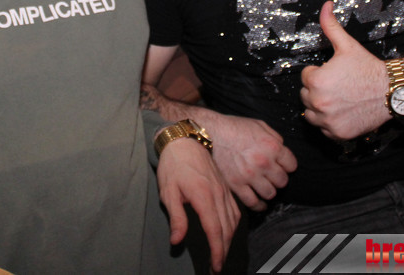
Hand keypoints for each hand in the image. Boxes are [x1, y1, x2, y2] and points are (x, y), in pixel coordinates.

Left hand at [156, 138, 239, 272]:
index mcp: (204, 197)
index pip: (215, 231)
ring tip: (221, 253)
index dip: (217, 251)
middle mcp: (218, 195)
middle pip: (227, 229)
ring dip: (229, 240)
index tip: (215, 266)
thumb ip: (176, 218)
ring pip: (233, 221)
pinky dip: (233, 225)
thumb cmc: (173, 165)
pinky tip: (228, 232)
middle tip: (217, 267)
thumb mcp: (169, 192)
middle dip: (224, 251)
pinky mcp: (225, 188)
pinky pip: (235, 210)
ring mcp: (224, 191)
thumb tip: (177, 241)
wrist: (184, 140)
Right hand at [204, 115, 296, 210]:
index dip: (287, 165)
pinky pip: (253, 202)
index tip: (282, 166)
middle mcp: (264, 162)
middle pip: (283, 181)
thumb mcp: (259, 125)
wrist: (209, 133)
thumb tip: (282, 149)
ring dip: (269, 191)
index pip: (292, 165)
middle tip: (272, 176)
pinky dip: (259, 205)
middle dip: (278, 179)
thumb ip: (274, 137)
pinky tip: (259, 202)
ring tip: (264, 187)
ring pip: (270, 193)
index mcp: (272, 146)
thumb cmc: (233, 127)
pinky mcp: (237, 185)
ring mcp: (250, 175)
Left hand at [299, 1, 390, 139]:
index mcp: (316, 81)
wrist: (392, 90)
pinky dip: (331, 124)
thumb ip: (330, 26)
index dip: (319, 72)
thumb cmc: (368, 67)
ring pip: (311, 114)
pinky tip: (344, 112)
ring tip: (339, 99)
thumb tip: (325, 5)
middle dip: (318, 90)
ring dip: (320, 108)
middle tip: (338, 86)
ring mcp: (328, 121)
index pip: (306, 77)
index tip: (335, 73)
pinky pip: (324, 130)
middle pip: (306, 96)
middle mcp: (319, 103)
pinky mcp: (338, 134)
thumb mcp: (347, 45)